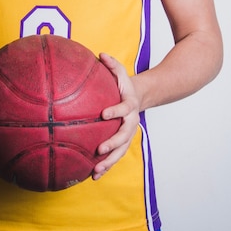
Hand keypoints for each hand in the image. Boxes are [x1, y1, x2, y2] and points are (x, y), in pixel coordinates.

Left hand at [92, 54, 139, 180]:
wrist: (137, 98)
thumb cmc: (123, 85)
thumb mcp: (120, 72)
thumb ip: (112, 64)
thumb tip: (100, 54)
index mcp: (130, 105)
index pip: (124, 109)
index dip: (116, 111)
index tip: (103, 114)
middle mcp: (131, 122)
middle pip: (124, 136)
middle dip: (113, 143)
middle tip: (100, 149)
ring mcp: (127, 135)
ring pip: (121, 151)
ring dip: (109, 162)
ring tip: (96, 170)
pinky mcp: (122, 143)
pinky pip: (115, 156)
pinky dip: (106, 166)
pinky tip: (93, 175)